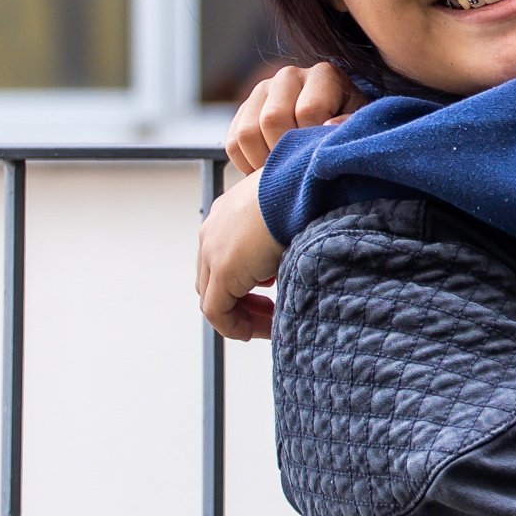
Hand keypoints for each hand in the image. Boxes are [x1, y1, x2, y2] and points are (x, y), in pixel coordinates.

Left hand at [195, 173, 285, 339]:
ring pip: (213, 298)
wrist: (300, 185)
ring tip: (267, 324)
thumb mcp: (287, 214)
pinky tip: (257, 330)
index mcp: (227, 213)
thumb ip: (279, 236)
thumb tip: (291, 254)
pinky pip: (217, 312)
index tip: (269, 293)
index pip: (223, 257)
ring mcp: (213, 252)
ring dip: (239, 315)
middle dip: (240, 300)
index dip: (244, 280)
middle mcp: (212, 232)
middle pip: (213, 279)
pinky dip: (234, 326)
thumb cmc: (302, 192)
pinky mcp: (223, 271)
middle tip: (268, 311)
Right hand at [227, 61, 352, 174]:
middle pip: (272, 119)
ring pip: (247, 132)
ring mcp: (262, 89)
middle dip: (284, 152)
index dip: (311, 141)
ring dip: (262, 161)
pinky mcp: (244, 108)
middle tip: (297, 168)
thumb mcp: (359, 126)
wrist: (330, 125)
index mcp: (323, 74)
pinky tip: (267, 167)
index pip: (308, 110)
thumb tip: (329, 124)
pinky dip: (245, 163)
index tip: (318, 156)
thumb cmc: (348, 129)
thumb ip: (349, 124)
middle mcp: (289, 75)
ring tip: (282, 170)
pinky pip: (232, 142)